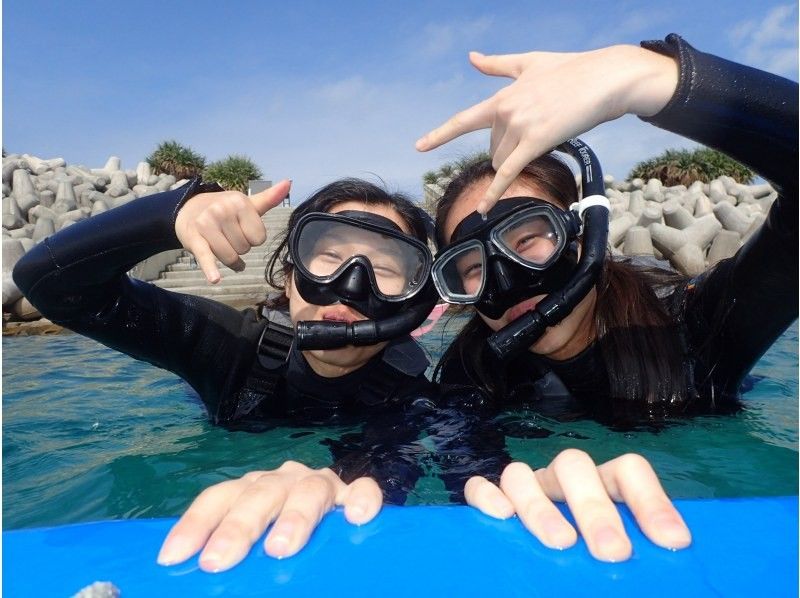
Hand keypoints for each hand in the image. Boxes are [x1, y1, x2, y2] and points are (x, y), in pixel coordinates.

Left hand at [157, 461, 381, 571]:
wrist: (329, 536)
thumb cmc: (282, 547)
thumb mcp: (254, 555)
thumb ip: (238, 569)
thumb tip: (209, 585)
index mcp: (251, 491)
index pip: (219, 498)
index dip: (194, 524)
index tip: (172, 558)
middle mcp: (282, 482)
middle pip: (259, 494)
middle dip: (237, 527)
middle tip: (218, 561)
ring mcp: (321, 485)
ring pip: (308, 489)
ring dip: (293, 518)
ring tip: (280, 548)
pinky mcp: (354, 496)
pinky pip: (363, 489)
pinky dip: (361, 500)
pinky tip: (355, 518)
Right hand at [174, 179, 290, 283]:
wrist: (188, 210)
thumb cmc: (224, 210)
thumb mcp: (245, 204)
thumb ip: (268, 198)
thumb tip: (289, 182)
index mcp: (239, 201)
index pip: (259, 238)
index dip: (252, 238)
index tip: (242, 229)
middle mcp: (222, 210)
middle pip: (245, 249)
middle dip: (238, 247)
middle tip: (228, 236)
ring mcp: (206, 224)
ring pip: (230, 257)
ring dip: (229, 259)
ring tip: (222, 248)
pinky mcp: (194, 240)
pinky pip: (206, 257)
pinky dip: (210, 269)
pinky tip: (215, 279)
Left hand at [416, 45, 677, 213]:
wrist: (605, 79)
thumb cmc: (571, 70)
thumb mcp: (530, 62)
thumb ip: (498, 64)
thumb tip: (472, 57)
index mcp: (502, 96)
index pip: (464, 120)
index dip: (440, 135)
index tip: (419, 147)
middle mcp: (505, 112)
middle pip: (494, 148)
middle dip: (509, 149)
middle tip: (540, 131)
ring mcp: (520, 127)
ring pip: (504, 161)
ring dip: (518, 160)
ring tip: (546, 138)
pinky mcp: (536, 141)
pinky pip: (509, 173)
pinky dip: (495, 193)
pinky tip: (484, 208)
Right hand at [464, 450, 690, 561]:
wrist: (558, 584)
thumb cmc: (599, 573)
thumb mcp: (626, 571)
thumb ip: (642, 569)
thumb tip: (671, 568)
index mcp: (605, 486)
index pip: (629, 470)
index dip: (651, 500)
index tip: (672, 542)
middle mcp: (565, 481)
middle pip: (574, 466)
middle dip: (594, 509)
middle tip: (612, 553)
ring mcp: (528, 489)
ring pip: (522, 474)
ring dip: (540, 507)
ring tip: (560, 544)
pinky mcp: (492, 504)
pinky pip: (480, 488)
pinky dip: (486, 497)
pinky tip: (501, 518)